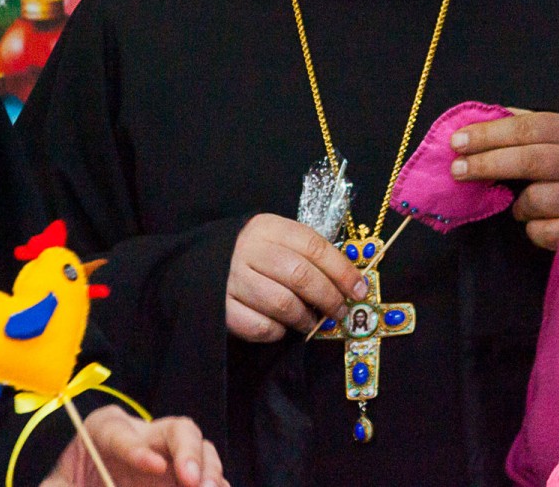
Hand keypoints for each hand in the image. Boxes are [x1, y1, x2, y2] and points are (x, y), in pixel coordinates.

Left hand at [40, 407, 227, 486]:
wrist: (83, 480)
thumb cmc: (69, 482)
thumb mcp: (56, 486)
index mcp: (105, 432)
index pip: (121, 435)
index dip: (136, 450)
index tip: (153, 467)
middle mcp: (145, 437)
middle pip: (176, 430)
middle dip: (188, 451)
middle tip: (192, 480)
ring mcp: (168, 458)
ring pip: (201, 449)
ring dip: (209, 471)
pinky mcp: (181, 478)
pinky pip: (207, 476)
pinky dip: (216, 483)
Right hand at [226, 213, 369, 341]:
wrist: (199, 263)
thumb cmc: (252, 254)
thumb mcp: (277, 241)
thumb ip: (307, 256)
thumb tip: (351, 283)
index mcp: (268, 228)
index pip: (314, 246)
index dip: (342, 270)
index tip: (360, 290)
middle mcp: (248, 249)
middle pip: (300, 275)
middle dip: (328, 297)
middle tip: (340, 311)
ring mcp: (231, 278)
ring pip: (281, 303)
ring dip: (304, 318)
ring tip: (311, 322)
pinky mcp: (219, 307)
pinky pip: (258, 326)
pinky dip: (276, 331)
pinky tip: (281, 328)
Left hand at [448, 110, 558, 249]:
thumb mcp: (549, 139)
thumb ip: (516, 126)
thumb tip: (470, 122)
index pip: (532, 126)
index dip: (490, 133)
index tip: (457, 142)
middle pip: (534, 160)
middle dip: (489, 163)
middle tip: (457, 169)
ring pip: (539, 199)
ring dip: (518, 204)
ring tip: (515, 204)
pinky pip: (545, 231)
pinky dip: (533, 228)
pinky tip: (536, 222)